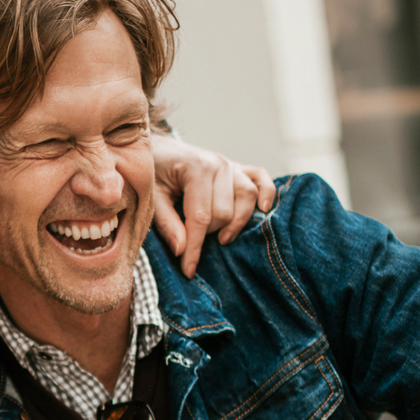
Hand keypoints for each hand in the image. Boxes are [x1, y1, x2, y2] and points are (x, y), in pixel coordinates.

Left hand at [148, 135, 278, 277]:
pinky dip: (267, 194)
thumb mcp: (152, 198)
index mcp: (196, 168)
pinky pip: (261, 179)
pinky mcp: (239, 168)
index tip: (189, 270)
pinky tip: (263, 211)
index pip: (200, 217)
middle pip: (225, 211)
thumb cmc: (153, 173)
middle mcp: (219, 164)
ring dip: (235, 223)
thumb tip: (182, 250)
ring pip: (246, 199)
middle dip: (208, 234)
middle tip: (191, 240)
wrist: (159, 149)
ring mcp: (232, 164)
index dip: (195, 247)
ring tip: (221, 238)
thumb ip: (167, 223)